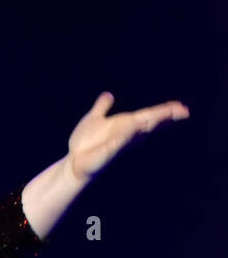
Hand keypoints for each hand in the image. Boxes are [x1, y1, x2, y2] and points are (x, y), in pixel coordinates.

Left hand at [67, 91, 189, 183]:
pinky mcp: (109, 151)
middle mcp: (126, 134)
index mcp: (126, 125)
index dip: (165, 113)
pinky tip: (135, 125)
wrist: (74, 161)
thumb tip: (108, 95)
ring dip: (151, 122)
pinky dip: (127, 134)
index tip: (182, 108)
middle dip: (164, 116)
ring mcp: (119, 143)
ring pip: (138, 131)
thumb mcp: (94, 119)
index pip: (149, 116)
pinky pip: (120, 141)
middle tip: (183, 111)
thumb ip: (102, 107)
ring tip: (166, 114)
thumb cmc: (86, 144)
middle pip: (149, 123)